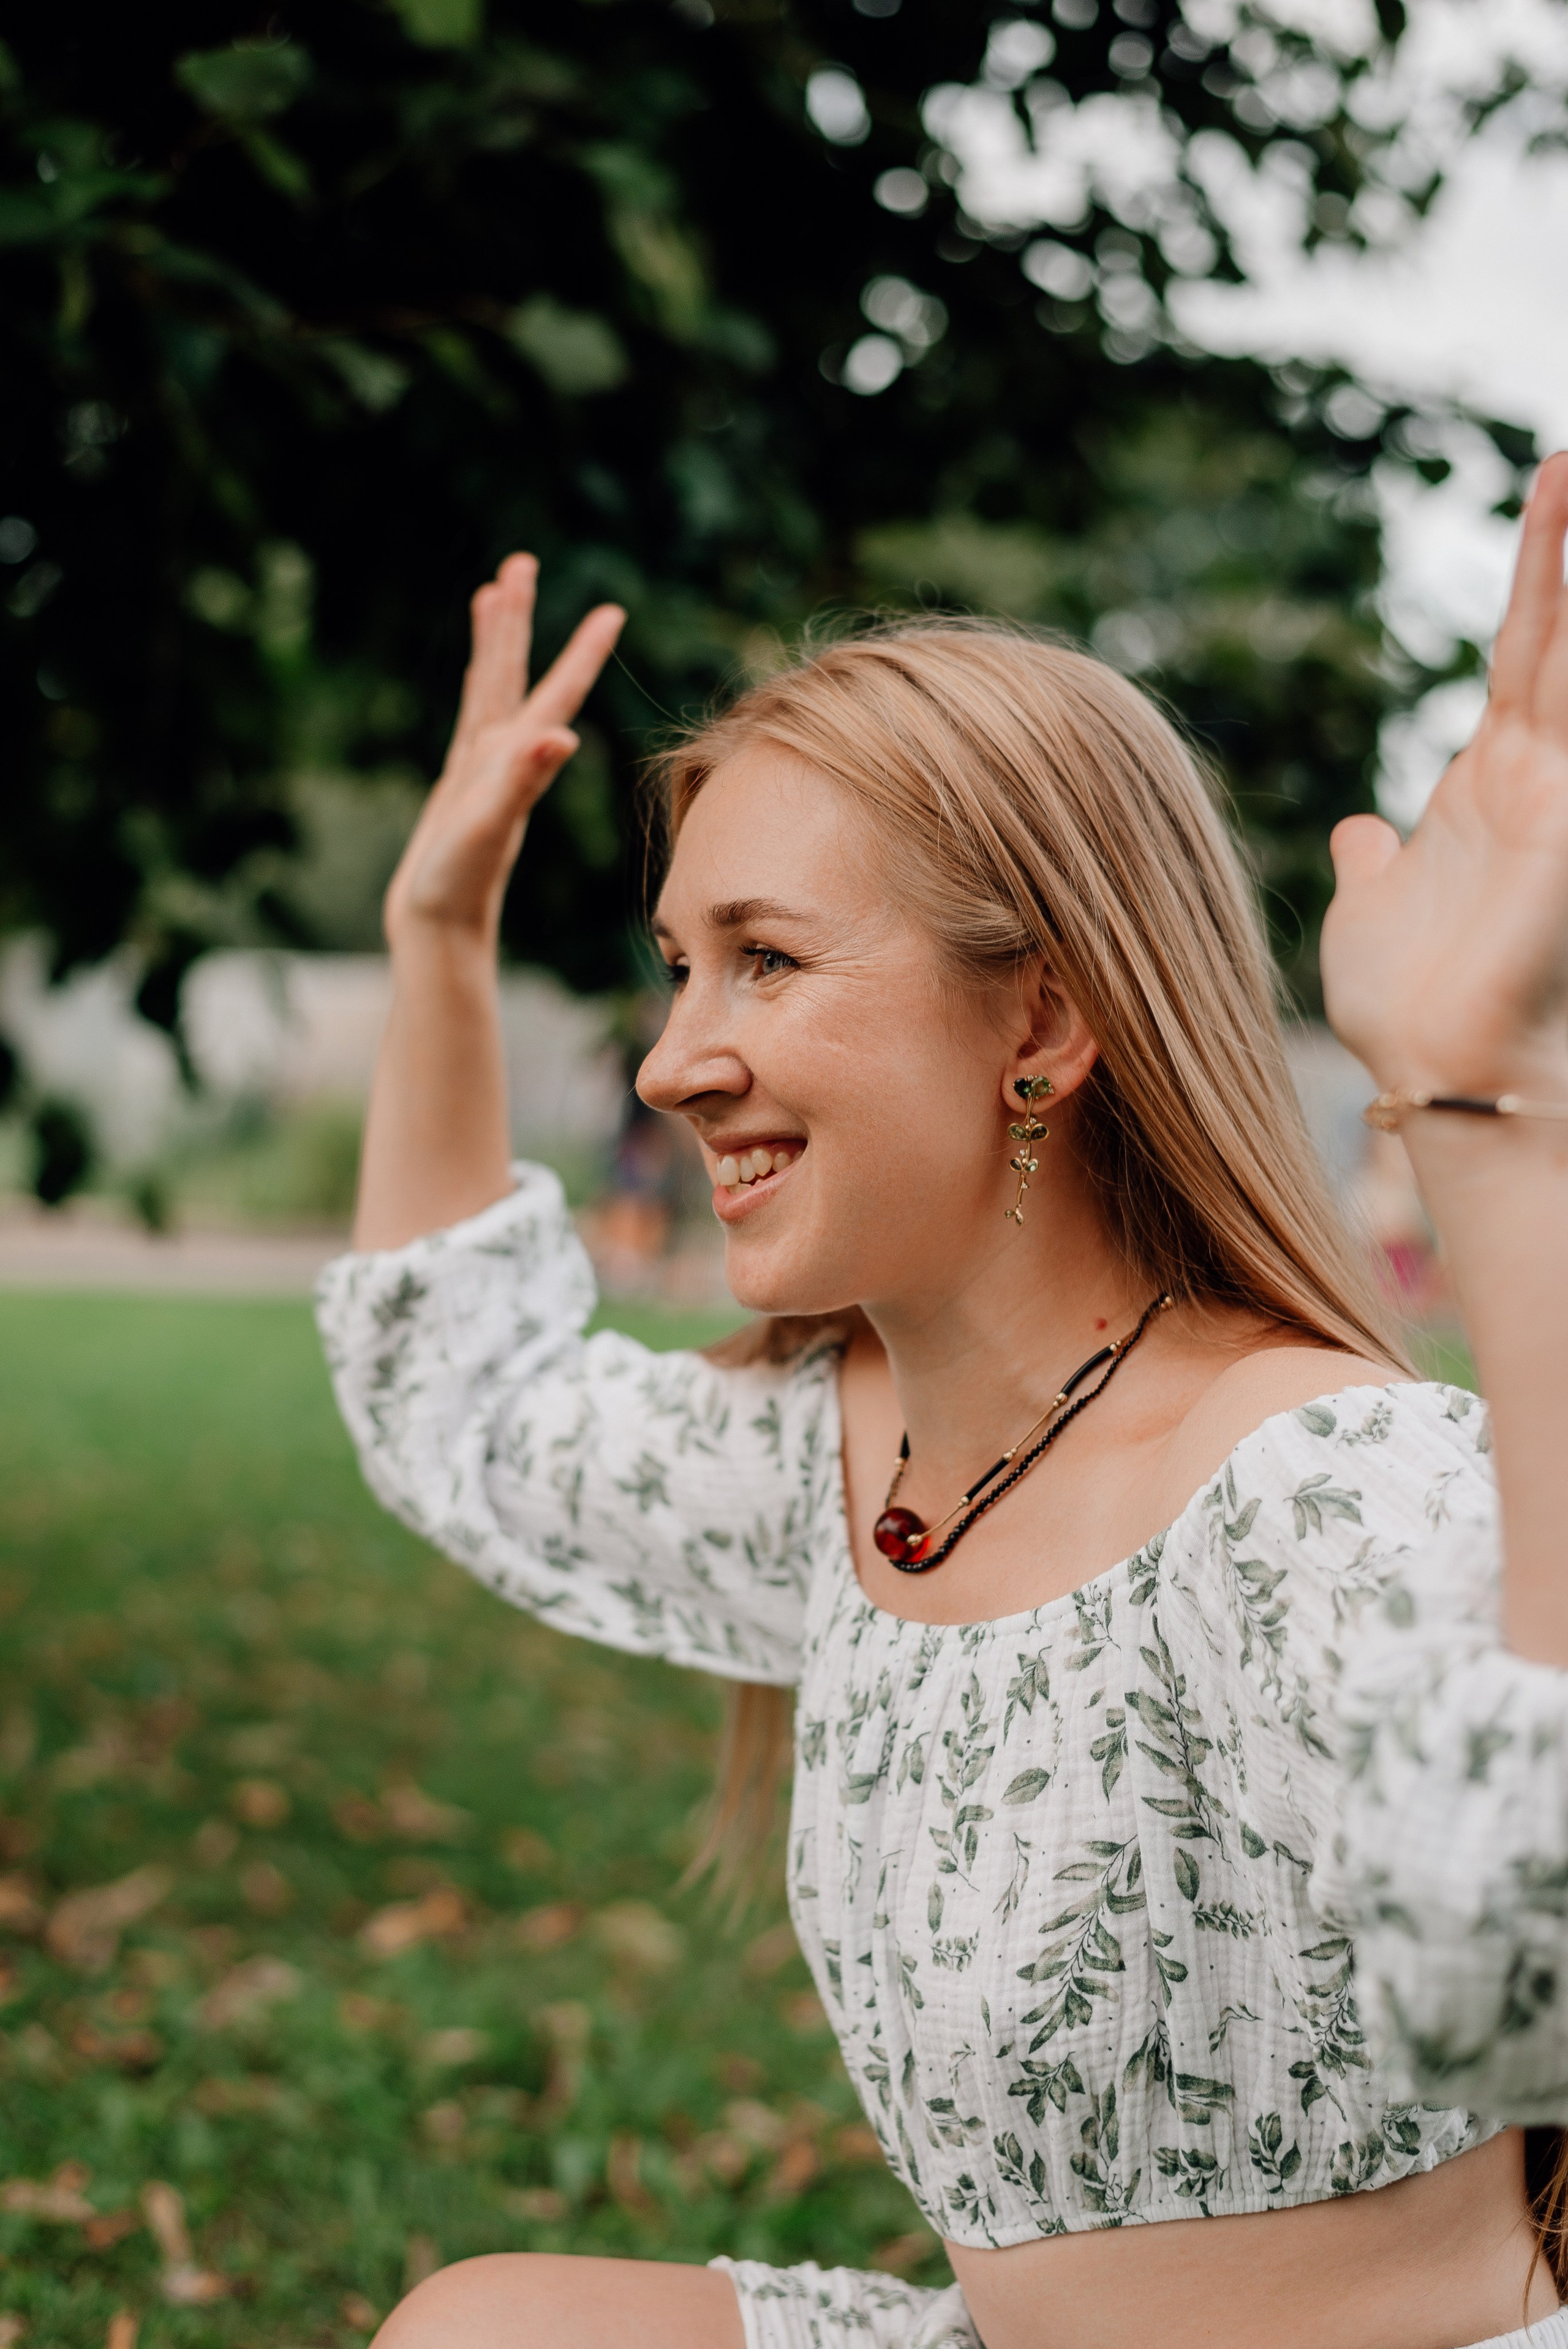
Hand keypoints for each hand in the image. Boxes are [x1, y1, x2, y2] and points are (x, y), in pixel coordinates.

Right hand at [383, 554, 624, 949]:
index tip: (614, 609)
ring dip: (495, 642)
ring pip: (492, 690)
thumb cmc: (458, 882)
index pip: (558, 692)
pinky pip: (472, 719)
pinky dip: (478, 690)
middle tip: (520, 561)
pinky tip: (481, 683)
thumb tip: (562, 737)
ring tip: (491, 591)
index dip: (584, 651)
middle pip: (517, 673)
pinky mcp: (462, 786)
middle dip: (518, 618)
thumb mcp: (489, 825)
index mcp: (520, 758)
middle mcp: (507, 757)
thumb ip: (522, 780)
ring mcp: (483, 770)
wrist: (438, 926)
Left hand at [1322, 453, 1567, 1097]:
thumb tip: (1354, 831)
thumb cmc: (1410, 1012)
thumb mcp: (1370, 916)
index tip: (1557, 483)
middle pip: (1561, 626)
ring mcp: (1560, 790)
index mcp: (1486, 783)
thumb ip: (1374, 865)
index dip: (1544, 568)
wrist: (1438, 1073)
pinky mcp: (1567, 817)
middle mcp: (1535, 772)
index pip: (1525, 648)